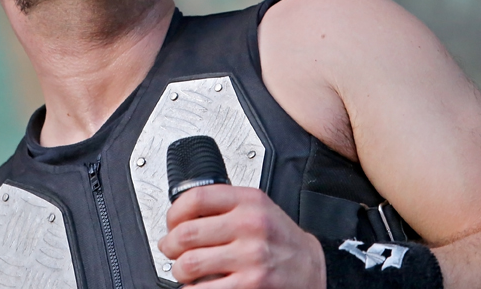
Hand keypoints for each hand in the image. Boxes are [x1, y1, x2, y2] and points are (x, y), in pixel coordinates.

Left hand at [158, 184, 325, 288]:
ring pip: (189, 264)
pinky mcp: (251, 285)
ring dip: (179, 270)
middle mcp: (251, 226)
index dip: (174, 213)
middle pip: (186, 233)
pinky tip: (199, 285)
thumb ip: (225, 206)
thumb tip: (181, 214)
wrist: (310, 269)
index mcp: (249, 201)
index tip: (172, 222)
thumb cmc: (280, 240)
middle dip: (170, 245)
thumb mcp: (259, 209)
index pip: (195, 199)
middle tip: (170, 249)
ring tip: (185, 270)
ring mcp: (251, 257)